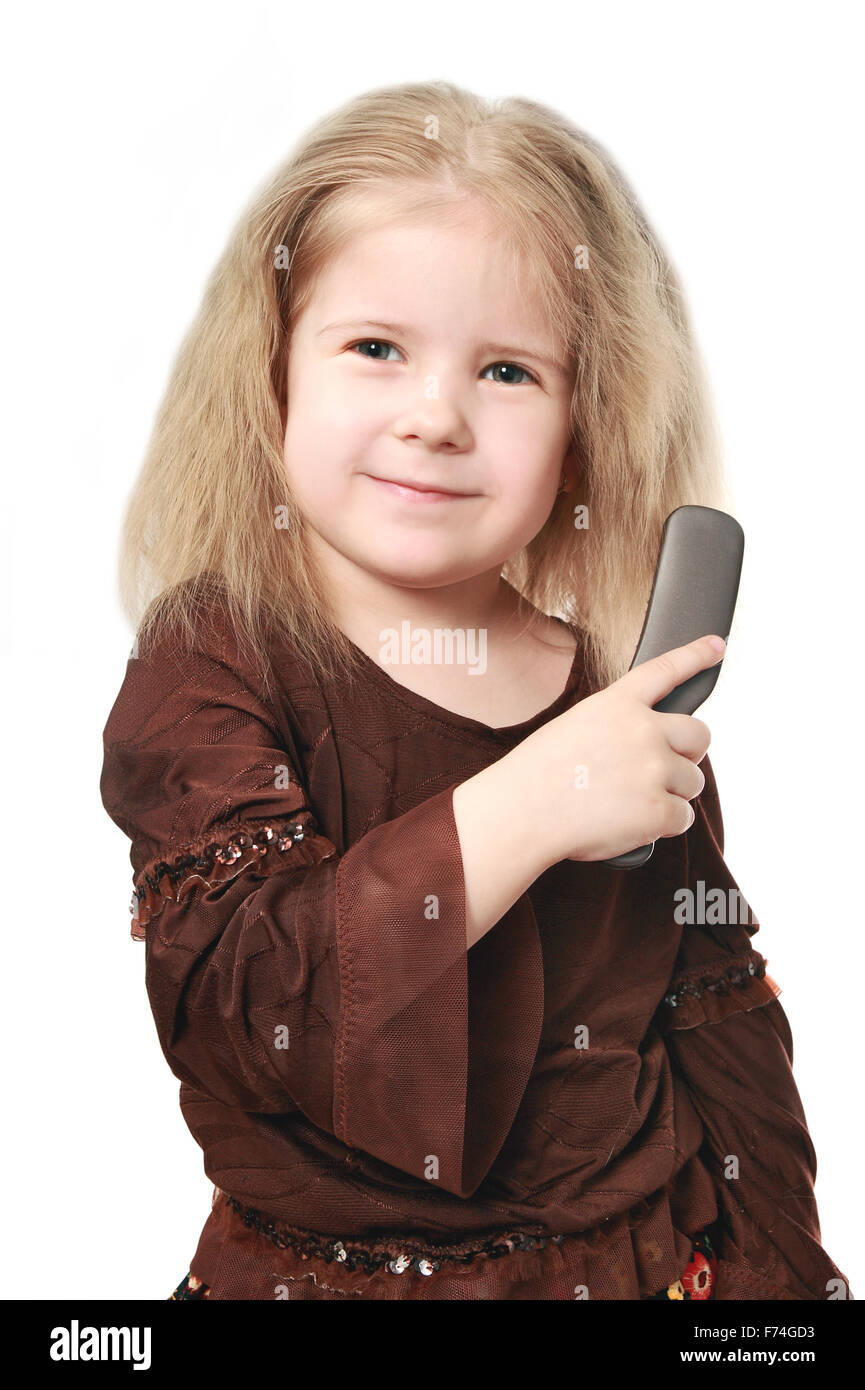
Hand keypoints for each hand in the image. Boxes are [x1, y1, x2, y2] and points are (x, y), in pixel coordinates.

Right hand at [509, 635, 724, 865]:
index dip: (696, 655)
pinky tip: (629, 824)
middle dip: (688, 755)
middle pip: (699, 735)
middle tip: (660, 772)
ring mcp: (654, 769)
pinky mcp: (658, 810)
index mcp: (618, 705)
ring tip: (627, 804)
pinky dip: (662, 826)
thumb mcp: (574, 727)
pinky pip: (683, 817)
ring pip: (692, 782)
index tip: (718, 645)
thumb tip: (651, 747)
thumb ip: (617, 727)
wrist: (521, 813)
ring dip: (670, 795)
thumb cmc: (538, 776)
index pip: (666, 671)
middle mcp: (643, 730)